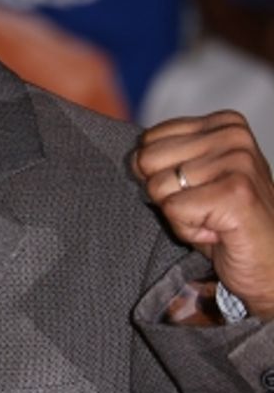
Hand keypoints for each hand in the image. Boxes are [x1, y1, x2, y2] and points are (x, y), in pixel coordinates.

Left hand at [133, 111, 273, 320]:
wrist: (270, 268)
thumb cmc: (226, 224)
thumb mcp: (193, 179)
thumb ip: (165, 158)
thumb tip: (132, 157)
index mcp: (224, 124)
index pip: (149, 139)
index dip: (163, 175)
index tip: (200, 192)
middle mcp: (234, 136)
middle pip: (148, 160)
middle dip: (168, 195)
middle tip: (205, 209)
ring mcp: (239, 162)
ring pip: (159, 187)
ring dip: (180, 216)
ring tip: (213, 221)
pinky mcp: (236, 193)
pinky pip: (174, 209)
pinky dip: (189, 231)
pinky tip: (218, 233)